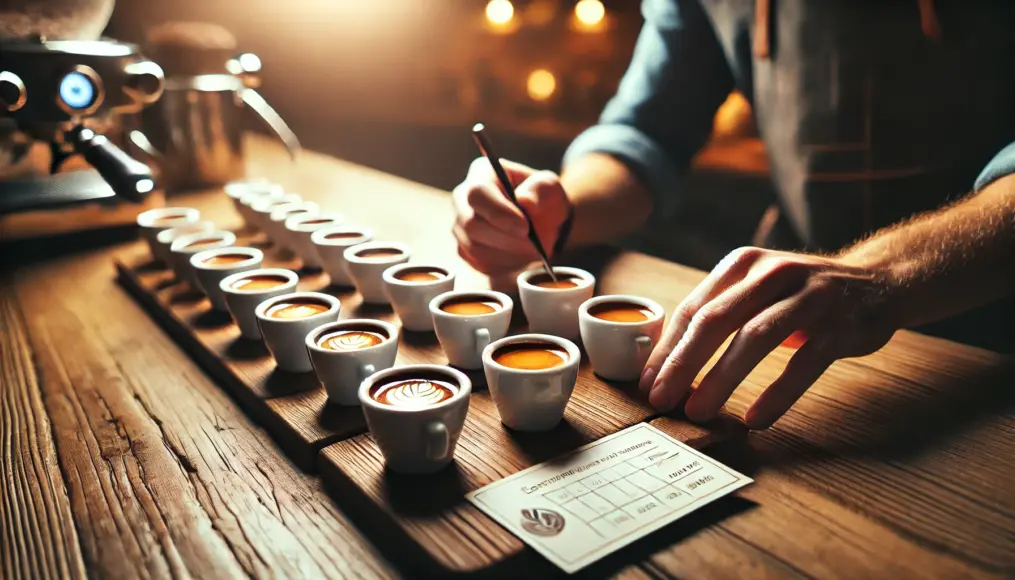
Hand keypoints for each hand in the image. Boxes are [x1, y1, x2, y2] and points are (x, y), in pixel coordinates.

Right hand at [452, 158, 571, 274]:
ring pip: (476, 248)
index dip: (499, 213)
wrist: (541, 221)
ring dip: (509, 255)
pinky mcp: (465, 250)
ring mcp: (460, 225)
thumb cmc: (542, 198)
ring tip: (533, 251)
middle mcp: (463, 198)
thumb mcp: (550, 187)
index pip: (478, 194)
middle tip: (535, 246)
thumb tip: (525, 202)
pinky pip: (480, 264)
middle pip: (471, 224)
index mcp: (481, 173)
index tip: (525, 228)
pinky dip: (505, 265)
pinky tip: (522, 257)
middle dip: (507, 239)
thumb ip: (541, 189)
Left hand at [639, 247, 898, 428]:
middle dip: (683, 364)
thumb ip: (719, 313)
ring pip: (755, 338)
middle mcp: (772, 274)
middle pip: (717, 320)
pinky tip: (756, 418)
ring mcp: (809, 298)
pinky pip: (803, 364)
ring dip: (721, 379)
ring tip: (697, 410)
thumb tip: (666, 363)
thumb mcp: (757, 288)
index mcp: (743, 264)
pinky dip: (777, 394)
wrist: (879, 281)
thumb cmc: (800, 294)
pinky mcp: (839, 325)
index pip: (694, 308)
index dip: (667, 348)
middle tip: (660, 399)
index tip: (648, 382)